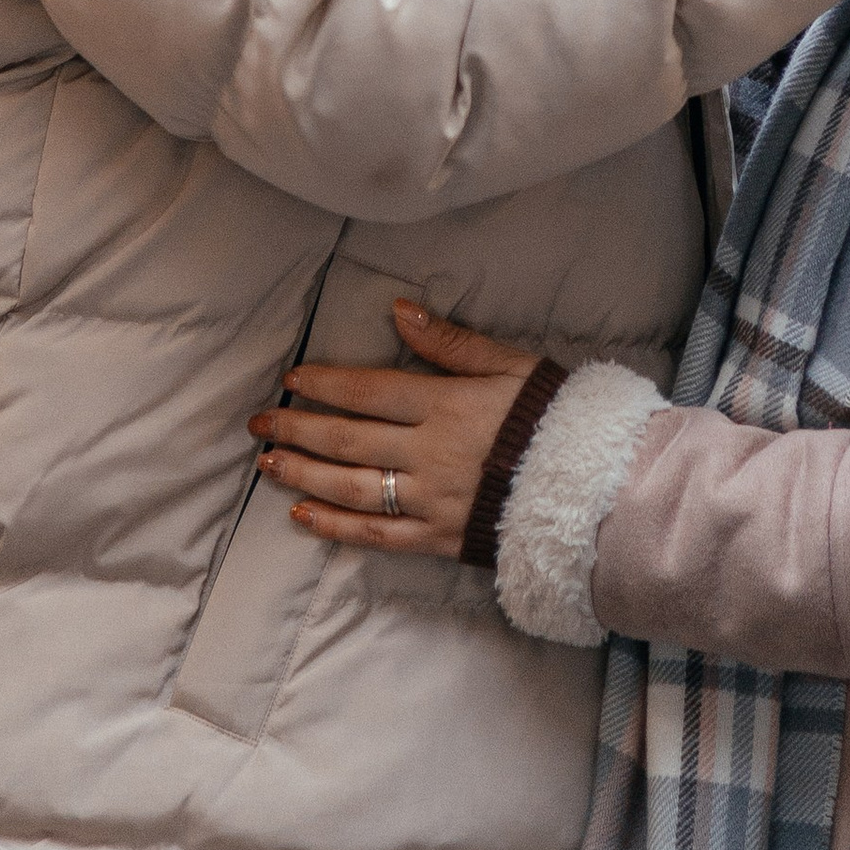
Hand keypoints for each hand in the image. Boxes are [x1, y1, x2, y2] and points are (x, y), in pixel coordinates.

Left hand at [249, 299, 537, 560]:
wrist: (589, 487)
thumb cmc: (550, 416)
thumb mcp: (509, 364)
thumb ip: (451, 341)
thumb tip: (399, 310)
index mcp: (444, 404)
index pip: (368, 390)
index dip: (325, 384)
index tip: (292, 381)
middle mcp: (427, 453)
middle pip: (348, 439)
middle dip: (297, 429)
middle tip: (259, 424)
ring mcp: (428, 500)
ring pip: (351, 487)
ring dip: (303, 475)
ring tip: (268, 466)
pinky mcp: (437, 538)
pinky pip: (376, 534)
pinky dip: (335, 526)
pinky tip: (303, 517)